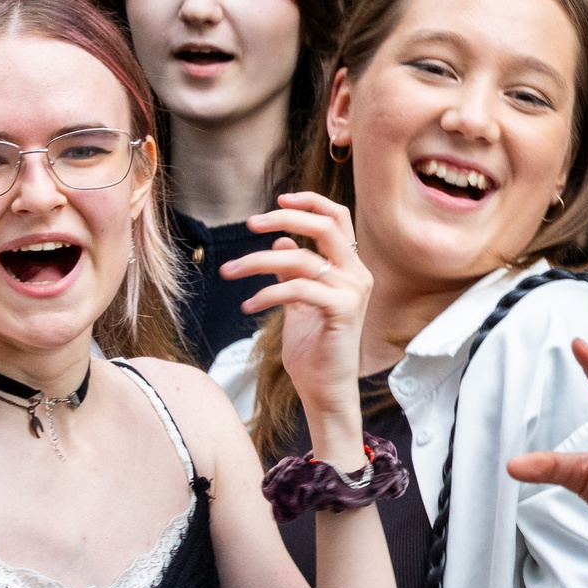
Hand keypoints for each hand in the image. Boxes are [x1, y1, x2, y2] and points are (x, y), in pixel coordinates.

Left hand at [220, 194, 372, 458]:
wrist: (326, 389)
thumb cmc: (313, 349)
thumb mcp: (298, 302)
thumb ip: (294, 270)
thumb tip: (283, 241)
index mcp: (350, 268)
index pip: (338, 218)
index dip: (311, 201)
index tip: (279, 198)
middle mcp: (357, 275)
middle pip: (325, 226)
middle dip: (285, 217)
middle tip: (249, 224)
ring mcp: (352, 292)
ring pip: (302, 257)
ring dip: (257, 261)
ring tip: (230, 271)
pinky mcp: (341, 311)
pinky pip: (298, 288)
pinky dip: (267, 293)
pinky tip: (248, 306)